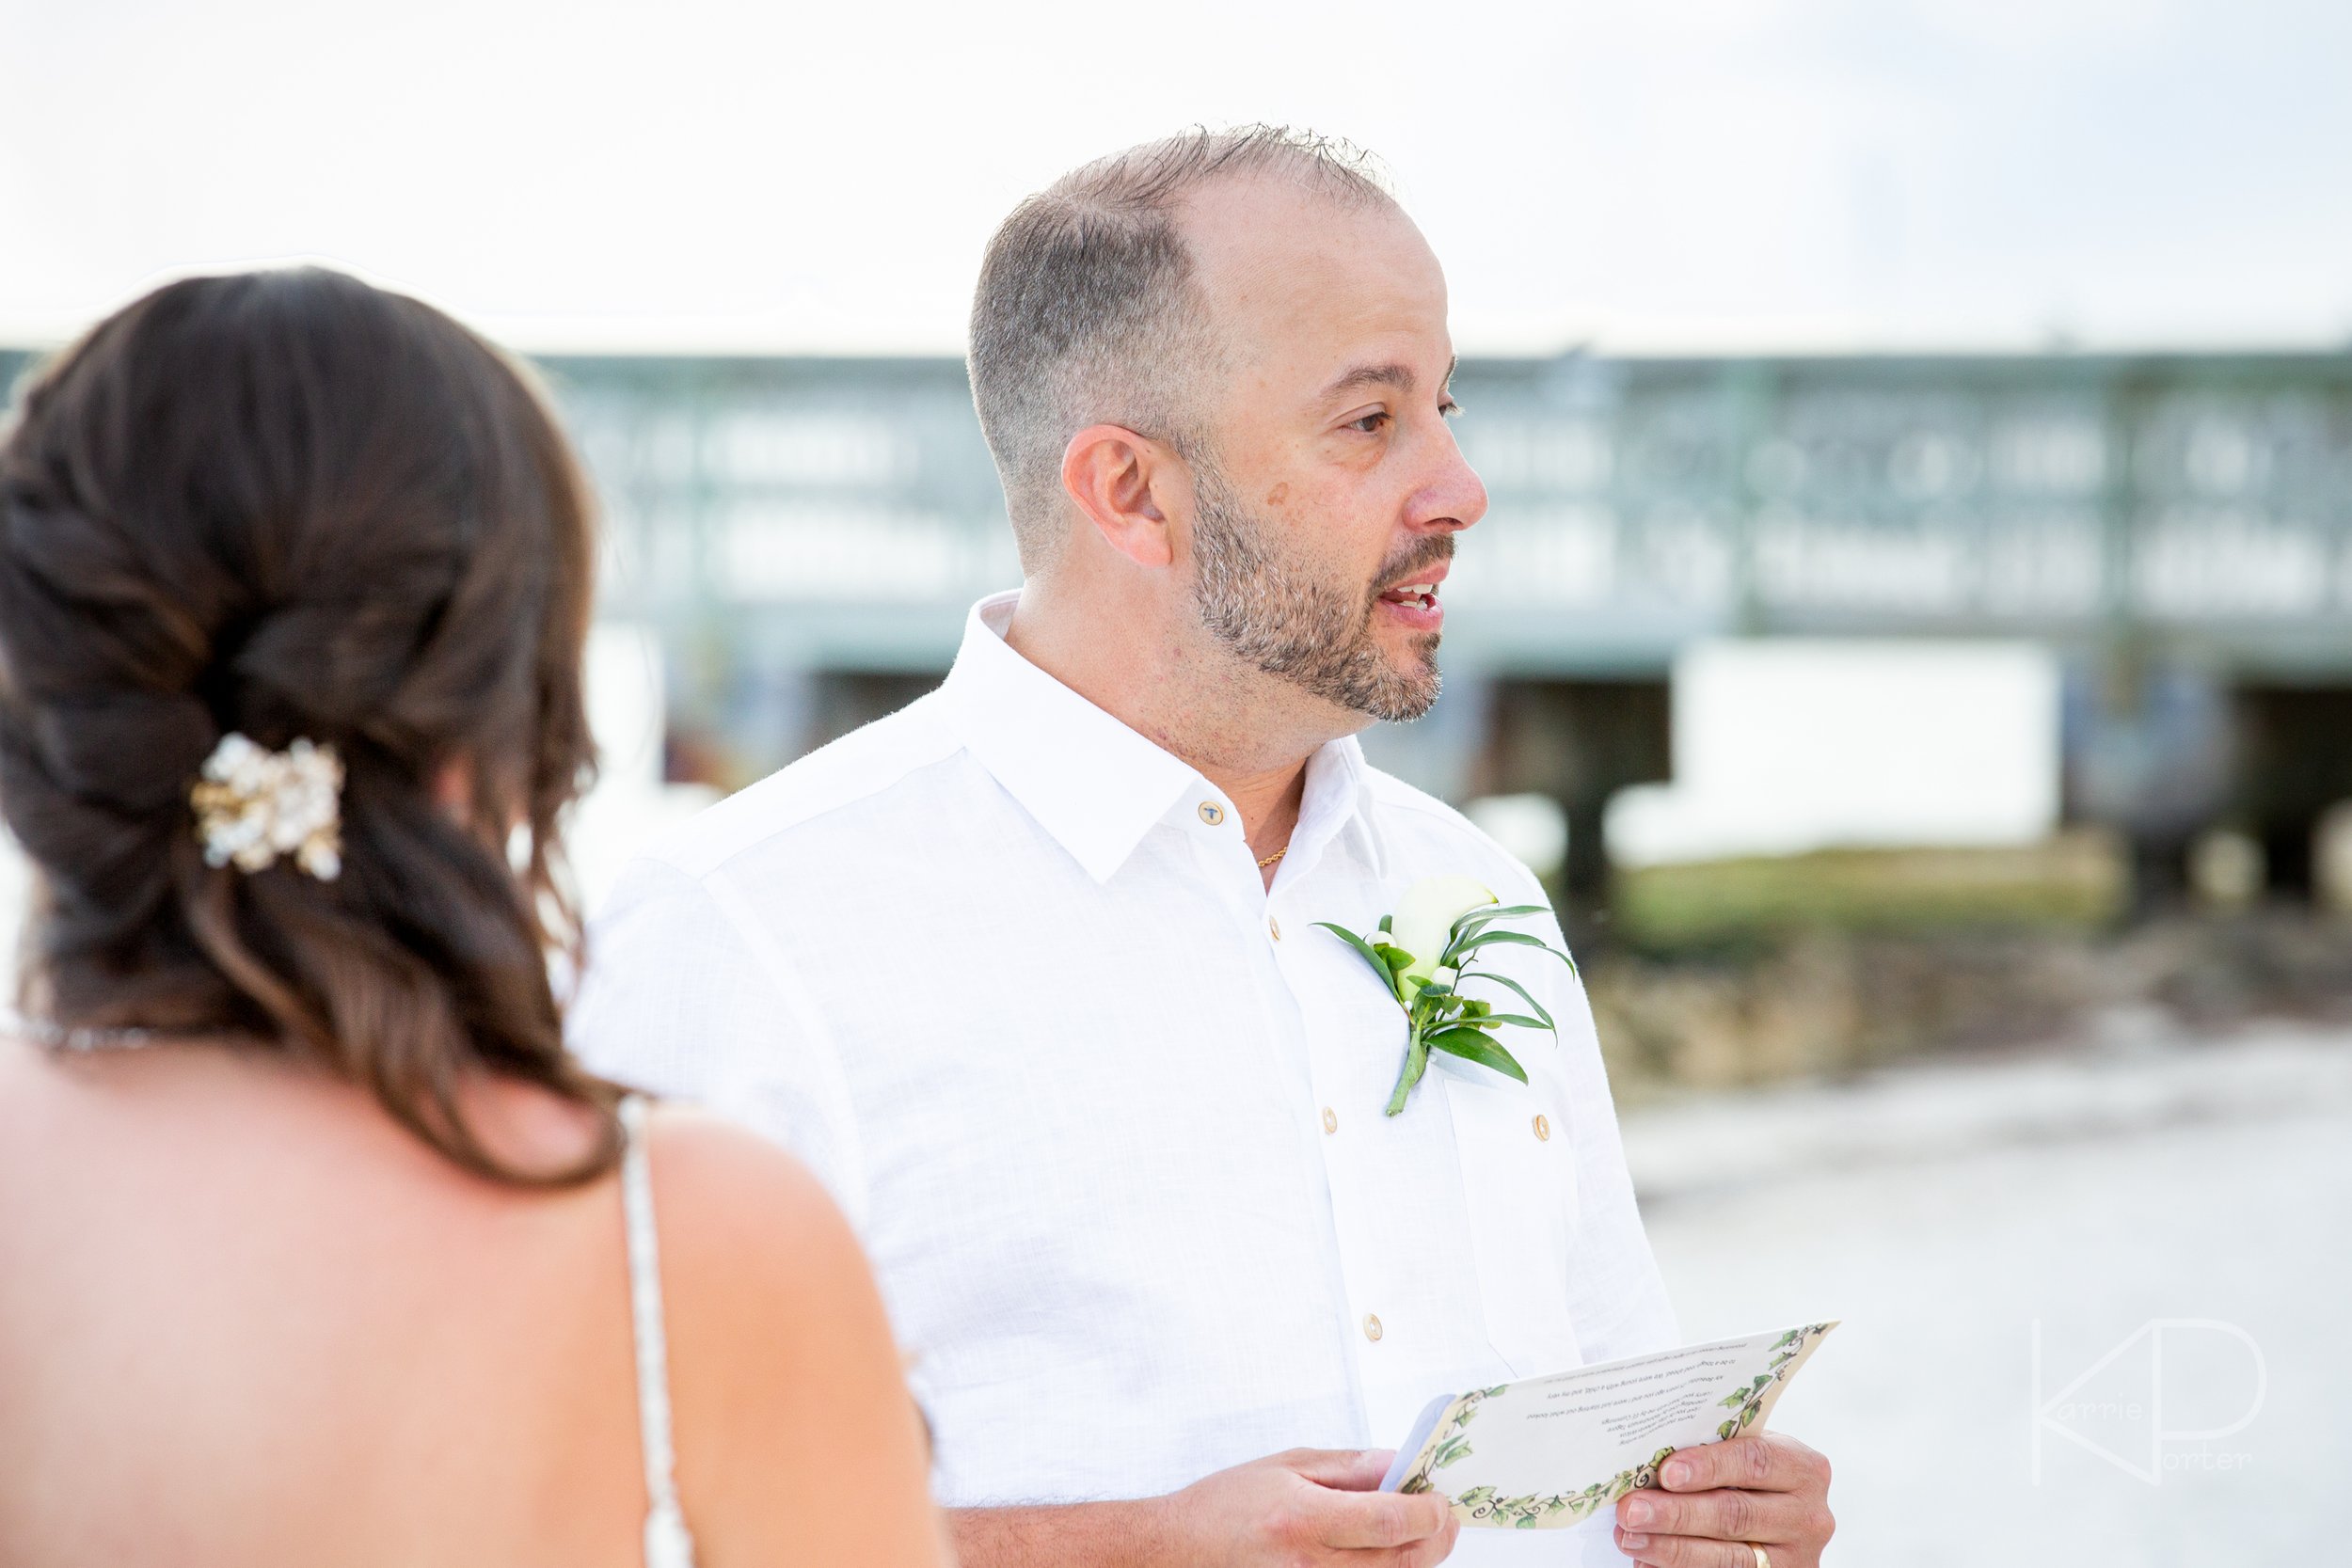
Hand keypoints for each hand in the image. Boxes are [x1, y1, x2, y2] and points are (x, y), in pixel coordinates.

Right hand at [1159, 1447, 1460, 1565]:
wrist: (1182, 1548)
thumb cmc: (1228, 1503)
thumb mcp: (1289, 1465)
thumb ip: (1350, 1467)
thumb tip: (1400, 1463)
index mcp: (1304, 1520)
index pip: (1387, 1520)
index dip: (1427, 1511)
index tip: (1440, 1499)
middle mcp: (1311, 1565)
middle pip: (1401, 1560)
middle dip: (1435, 1537)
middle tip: (1445, 1515)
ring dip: (1416, 1557)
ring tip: (1420, 1530)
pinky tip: (1386, 1552)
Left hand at [1611, 1432, 1833, 1567]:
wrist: (1777, 1513)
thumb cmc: (1748, 1473)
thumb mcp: (1745, 1452)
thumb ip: (1713, 1450)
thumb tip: (1646, 1457)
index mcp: (1804, 1468)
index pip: (1755, 1461)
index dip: (1709, 1466)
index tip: (1666, 1473)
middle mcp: (1808, 1515)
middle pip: (1736, 1514)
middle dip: (1677, 1513)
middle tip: (1631, 1510)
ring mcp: (1797, 1557)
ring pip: (1728, 1556)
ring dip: (1671, 1548)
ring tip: (1629, 1537)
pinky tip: (1646, 1561)